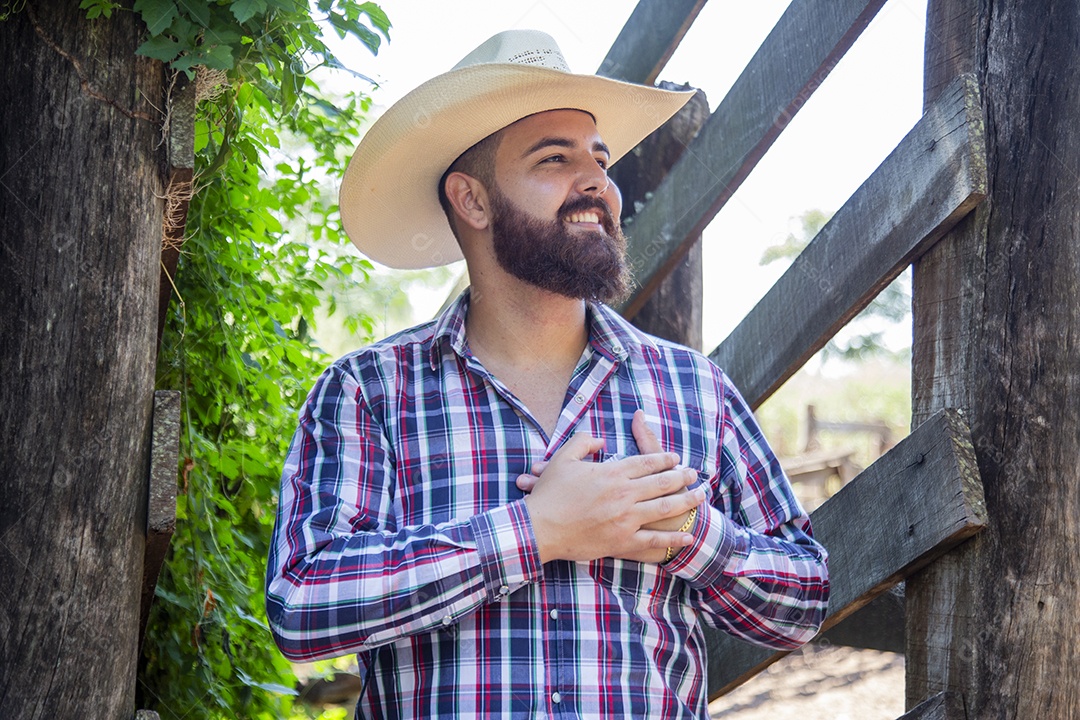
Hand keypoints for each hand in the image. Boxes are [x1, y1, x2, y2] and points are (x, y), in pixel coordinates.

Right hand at [516, 413, 702, 564]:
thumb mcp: (562, 458)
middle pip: (661, 483)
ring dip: (686, 501)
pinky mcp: (622, 541)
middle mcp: (623, 494)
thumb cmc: (550, 494)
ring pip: (664, 508)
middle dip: (682, 477)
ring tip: (700, 496)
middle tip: (695, 474)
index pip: (646, 462)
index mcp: (611, 473)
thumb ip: (583, 442)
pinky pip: (653, 540)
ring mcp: (625, 519)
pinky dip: (673, 539)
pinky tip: (687, 536)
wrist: (540, 529)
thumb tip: (600, 439)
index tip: (676, 457)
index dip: (664, 459)